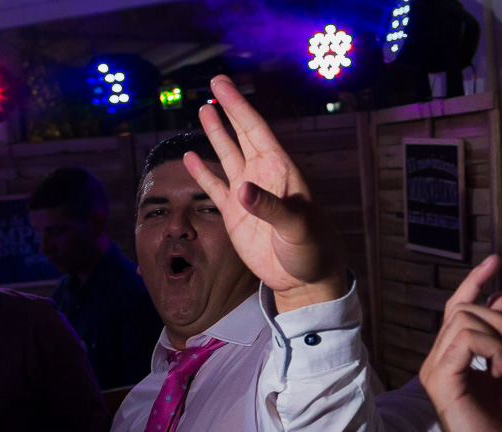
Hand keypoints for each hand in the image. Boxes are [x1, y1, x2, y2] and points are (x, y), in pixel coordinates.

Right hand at [184, 75, 346, 312]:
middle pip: (242, 135)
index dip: (238, 107)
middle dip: (228, 110)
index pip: (256, 130)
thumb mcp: (296, 227)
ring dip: (216, 135)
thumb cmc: (311, 249)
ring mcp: (247, 195)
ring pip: (228, 156)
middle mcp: (263, 176)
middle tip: (214, 83)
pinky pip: (215, 188)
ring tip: (203, 111)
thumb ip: (270, 208)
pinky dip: (202, 173)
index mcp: (281, 171)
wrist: (304, 278)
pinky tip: (190, 158)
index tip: (221, 85)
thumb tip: (241, 190)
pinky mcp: (235, 215)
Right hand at [419, 256, 501, 431]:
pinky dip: (492, 347)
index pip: (456, 308)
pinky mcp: (439, 381)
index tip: (496, 260)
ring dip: (497, 334)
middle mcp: (436, 361)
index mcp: (450, 358)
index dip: (475, 281)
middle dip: (498, 318)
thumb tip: (499, 294)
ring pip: (463, 321)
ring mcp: (434, 371)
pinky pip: (465, 341)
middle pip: (462, 310)